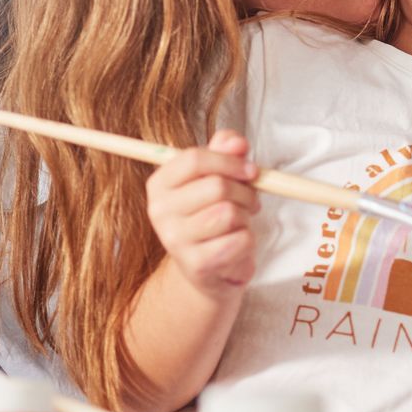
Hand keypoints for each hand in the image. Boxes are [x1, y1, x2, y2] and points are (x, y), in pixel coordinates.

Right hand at [145, 130, 258, 296]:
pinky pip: (240, 240)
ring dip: (245, 216)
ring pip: (229, 213)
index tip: (250, 170)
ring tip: (240, 222)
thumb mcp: (214, 178)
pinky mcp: (197, 264)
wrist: (206, 268)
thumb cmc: (211, 214)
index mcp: (159, 184)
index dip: (229, 161)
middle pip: (217, 187)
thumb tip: (237, 143)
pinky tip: (237, 243)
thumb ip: (224, 152)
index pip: (193, 159)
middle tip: (251, 201)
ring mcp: (175, 240)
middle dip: (245, 192)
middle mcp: (160, 211)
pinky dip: (248, 240)